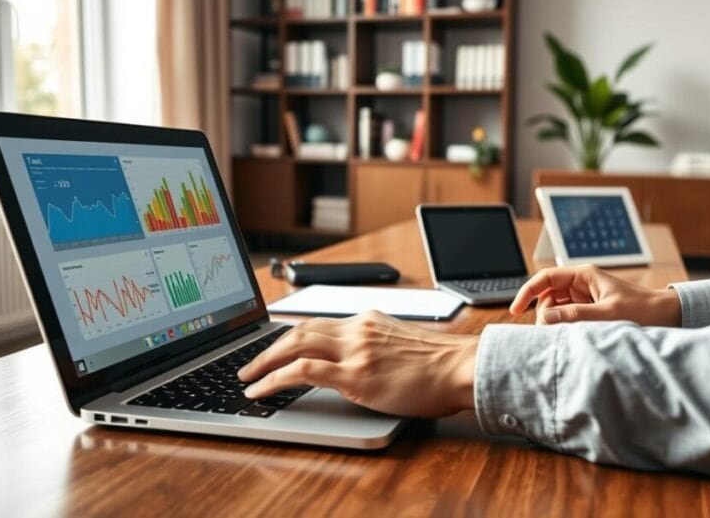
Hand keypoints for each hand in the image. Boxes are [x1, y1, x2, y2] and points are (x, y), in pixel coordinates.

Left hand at [237, 311, 478, 417]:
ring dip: (263, 360)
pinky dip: (274, 378)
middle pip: (299, 329)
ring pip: (293, 345)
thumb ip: (378, 348)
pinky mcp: (354, 375)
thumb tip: (364, 363)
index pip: (318, 323)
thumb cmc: (443, 365)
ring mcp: (354, 350)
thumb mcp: (404, 346)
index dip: (290, 336)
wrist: (462, 368)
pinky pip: (301, 372)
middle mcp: (357, 329)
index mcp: (369, 320)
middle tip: (250, 363)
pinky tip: (260, 390)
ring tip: (247, 377)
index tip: (276, 347)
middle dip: (269, 346)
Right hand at [509, 265, 680, 325]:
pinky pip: (567, 316)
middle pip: (547, 295)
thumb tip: (545, 317)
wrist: (665, 316)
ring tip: (563, 336)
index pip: (545, 278)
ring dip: (554, 321)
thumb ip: (575, 315)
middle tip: (550, 333)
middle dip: (543, 313)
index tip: (515, 310)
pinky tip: (569, 336)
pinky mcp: (589, 309)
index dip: (527, 292)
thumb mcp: (607, 314)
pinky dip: (563, 326)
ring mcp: (584, 296)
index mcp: (583, 275)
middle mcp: (581, 283)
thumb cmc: (642, 310)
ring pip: (555, 307)